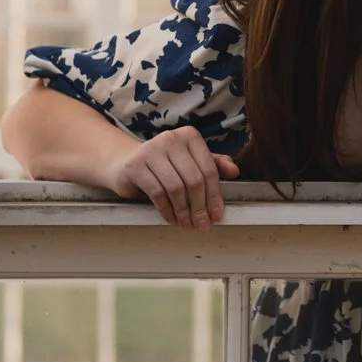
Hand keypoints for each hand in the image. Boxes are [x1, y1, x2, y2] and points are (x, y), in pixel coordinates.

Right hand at [108, 126, 240, 229]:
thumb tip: (235, 171)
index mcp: (190, 136)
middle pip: (194, 180)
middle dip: (200, 207)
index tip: (217, 215)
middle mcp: (171, 138)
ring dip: (184, 211)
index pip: (209, 169)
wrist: (127, 164)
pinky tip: (172, 219)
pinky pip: (157, 193)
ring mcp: (151, 150)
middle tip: (203, 225)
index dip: (215, 196)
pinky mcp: (135, 165)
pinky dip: (167, 210)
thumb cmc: (165, 164)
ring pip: (176, 188)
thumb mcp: (191, 161)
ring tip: (187, 225)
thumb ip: (213, 164)